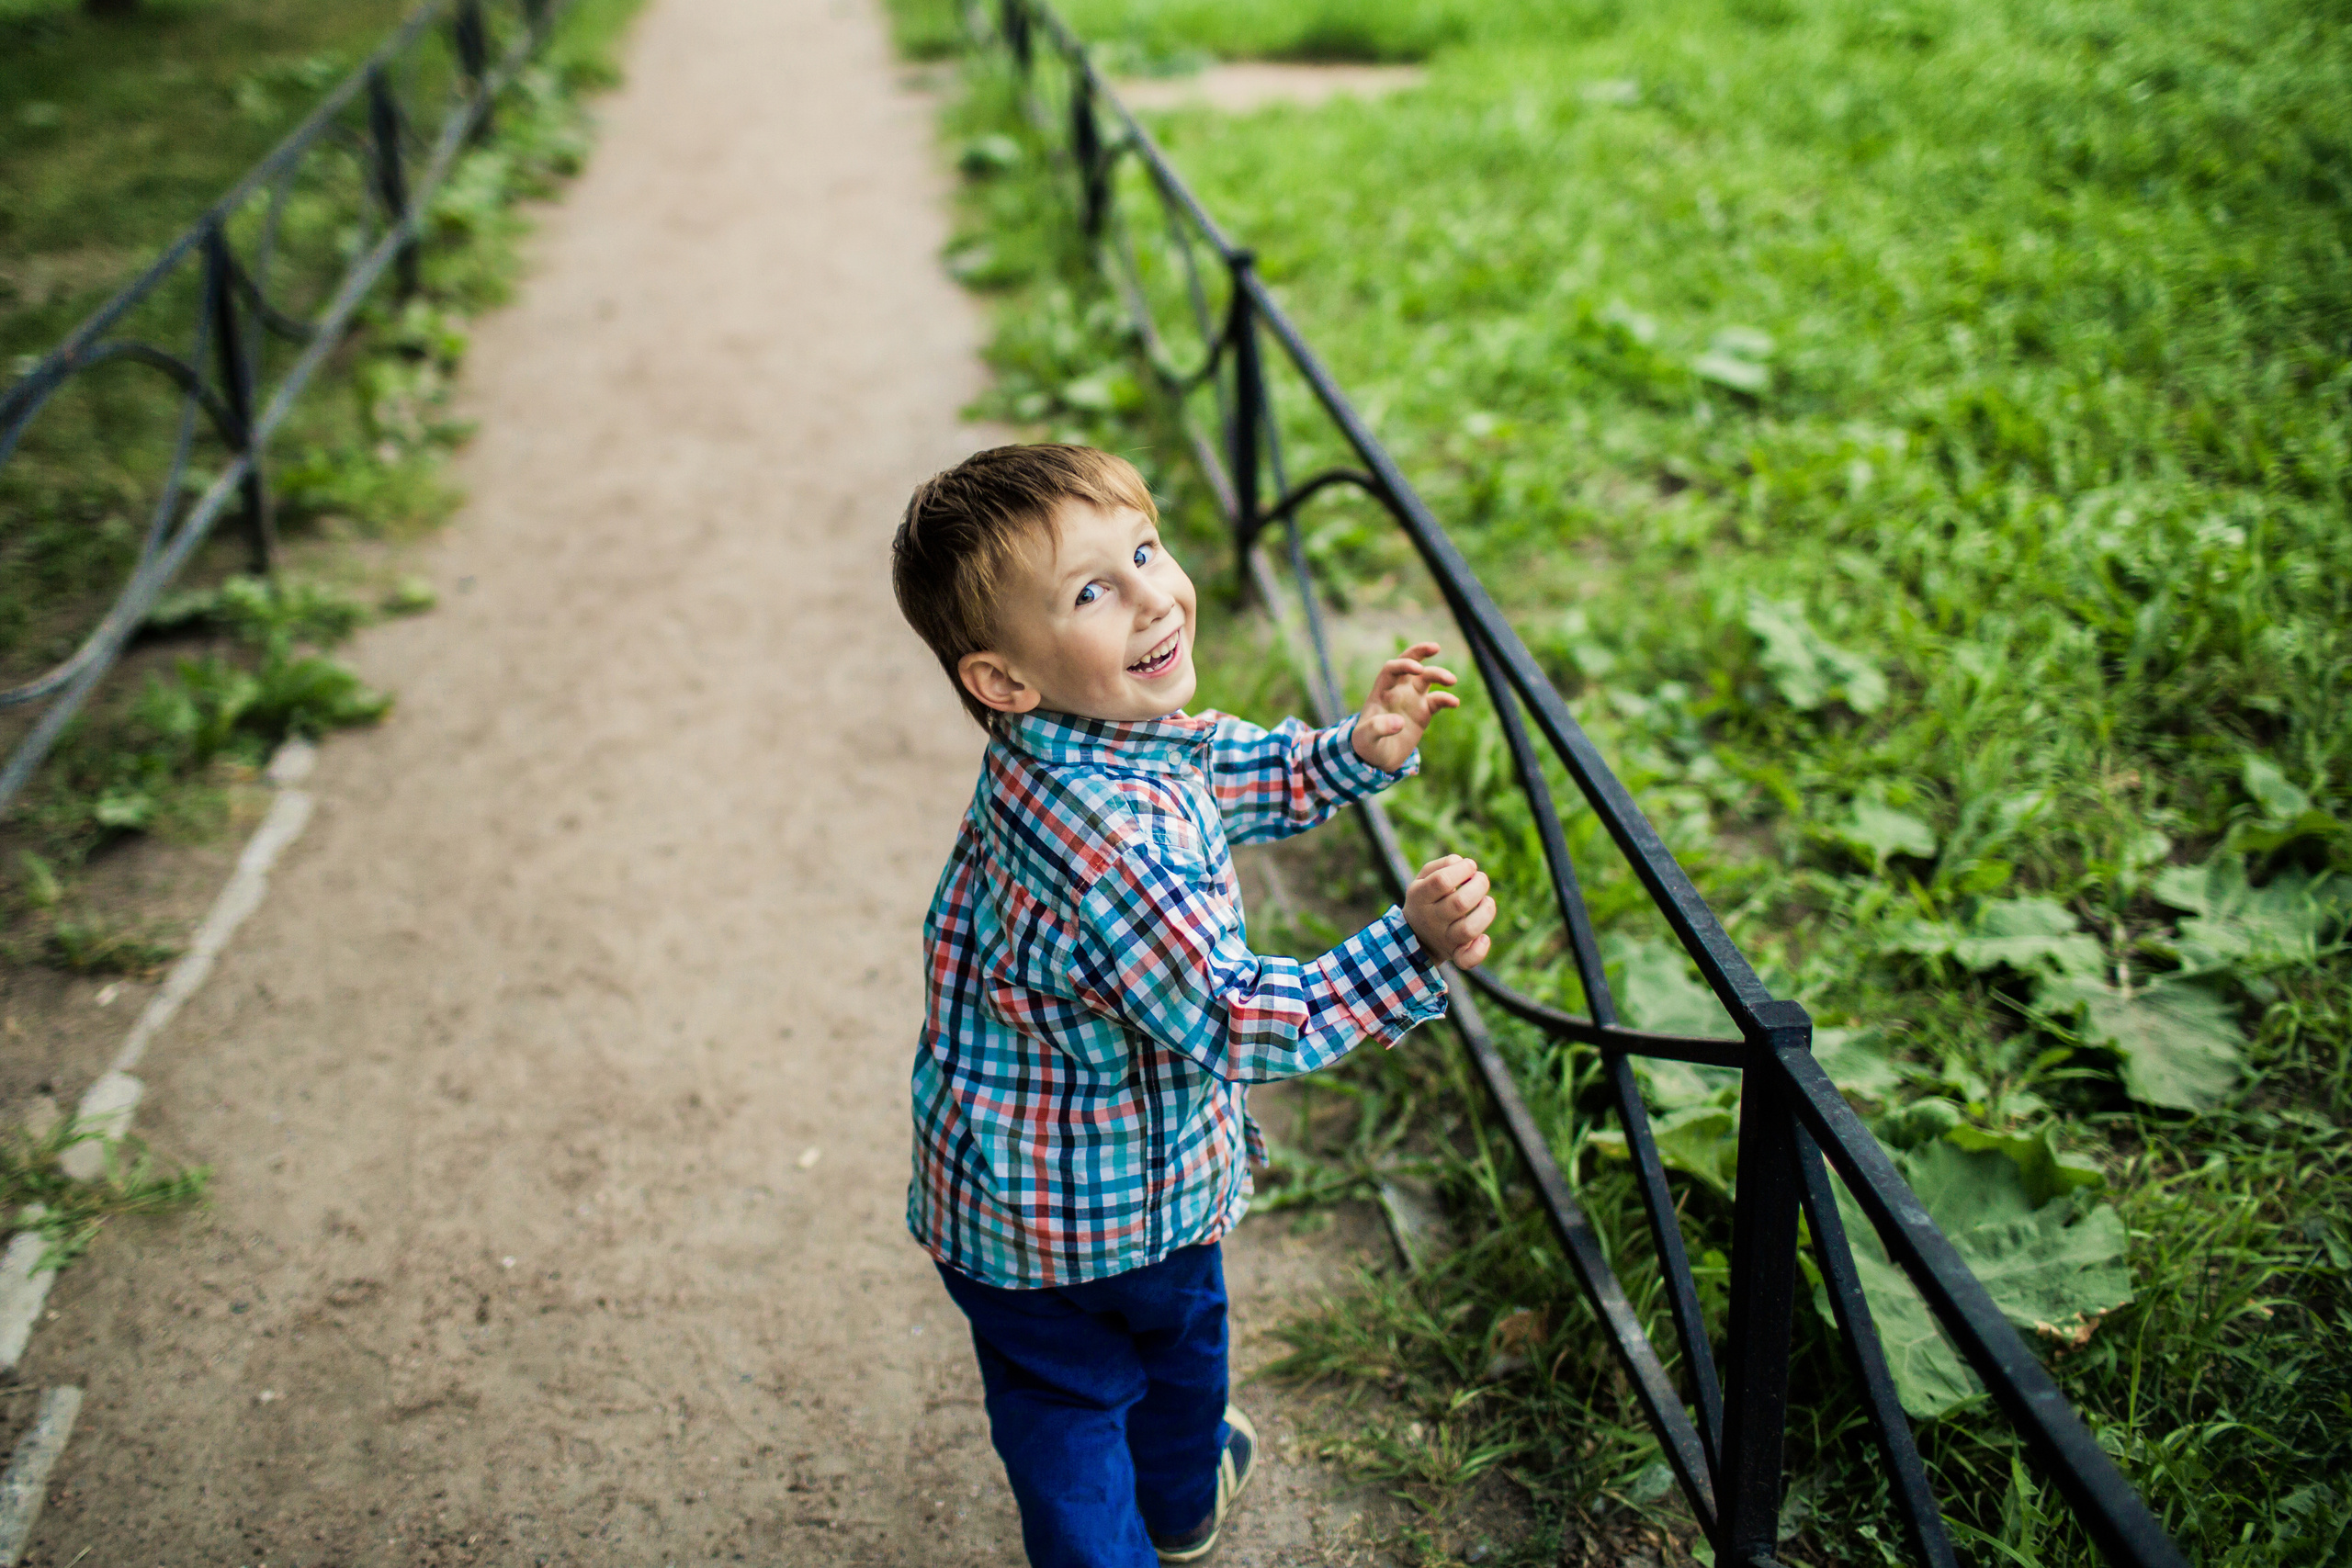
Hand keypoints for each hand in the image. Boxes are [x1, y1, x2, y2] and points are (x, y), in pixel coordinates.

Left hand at [1352, 642, 1459, 772]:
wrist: (1377, 758)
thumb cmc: (1367, 744)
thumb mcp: (1366, 738)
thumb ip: (1378, 728)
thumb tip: (1399, 722)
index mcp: (1381, 690)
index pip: (1392, 669)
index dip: (1404, 665)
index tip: (1418, 669)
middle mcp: (1398, 690)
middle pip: (1409, 663)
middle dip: (1420, 652)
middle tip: (1435, 647)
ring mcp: (1412, 699)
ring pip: (1427, 678)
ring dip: (1439, 675)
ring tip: (1452, 680)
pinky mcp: (1424, 712)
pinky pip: (1438, 700)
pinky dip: (1447, 699)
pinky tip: (1454, 703)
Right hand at [1405, 854, 1495, 969]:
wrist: (1416, 935)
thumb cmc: (1427, 898)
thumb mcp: (1424, 877)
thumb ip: (1442, 865)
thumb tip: (1462, 863)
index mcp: (1420, 896)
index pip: (1441, 881)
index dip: (1462, 870)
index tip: (1470, 865)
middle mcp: (1431, 919)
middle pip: (1459, 903)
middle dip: (1478, 885)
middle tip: (1480, 879)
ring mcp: (1444, 938)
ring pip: (1468, 929)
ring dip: (1486, 911)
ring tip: (1486, 900)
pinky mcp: (1455, 954)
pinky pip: (1466, 960)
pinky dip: (1479, 951)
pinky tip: (1485, 938)